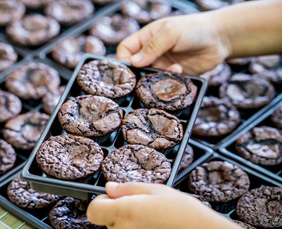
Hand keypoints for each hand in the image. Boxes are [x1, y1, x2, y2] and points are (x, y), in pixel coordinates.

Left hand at [87, 182, 263, 228]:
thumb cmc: (181, 211)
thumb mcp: (154, 189)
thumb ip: (126, 188)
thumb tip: (109, 187)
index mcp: (125, 212)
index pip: (93, 210)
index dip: (99, 200)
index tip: (111, 195)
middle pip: (105, 217)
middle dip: (116, 207)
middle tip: (136, 200)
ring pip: (117, 225)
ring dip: (126, 217)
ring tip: (148, 211)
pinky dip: (135, 226)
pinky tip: (151, 221)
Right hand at [116, 13, 230, 74]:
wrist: (220, 38)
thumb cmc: (194, 28)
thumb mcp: (170, 33)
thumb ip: (152, 47)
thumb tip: (133, 62)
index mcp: (145, 39)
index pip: (125, 51)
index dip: (123, 60)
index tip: (130, 68)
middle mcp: (151, 54)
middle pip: (135, 68)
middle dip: (140, 74)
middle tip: (146, 77)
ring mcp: (162, 66)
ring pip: (149, 79)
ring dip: (157, 78)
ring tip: (171, 69)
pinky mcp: (173, 77)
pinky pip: (164, 84)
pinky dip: (169, 81)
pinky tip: (180, 70)